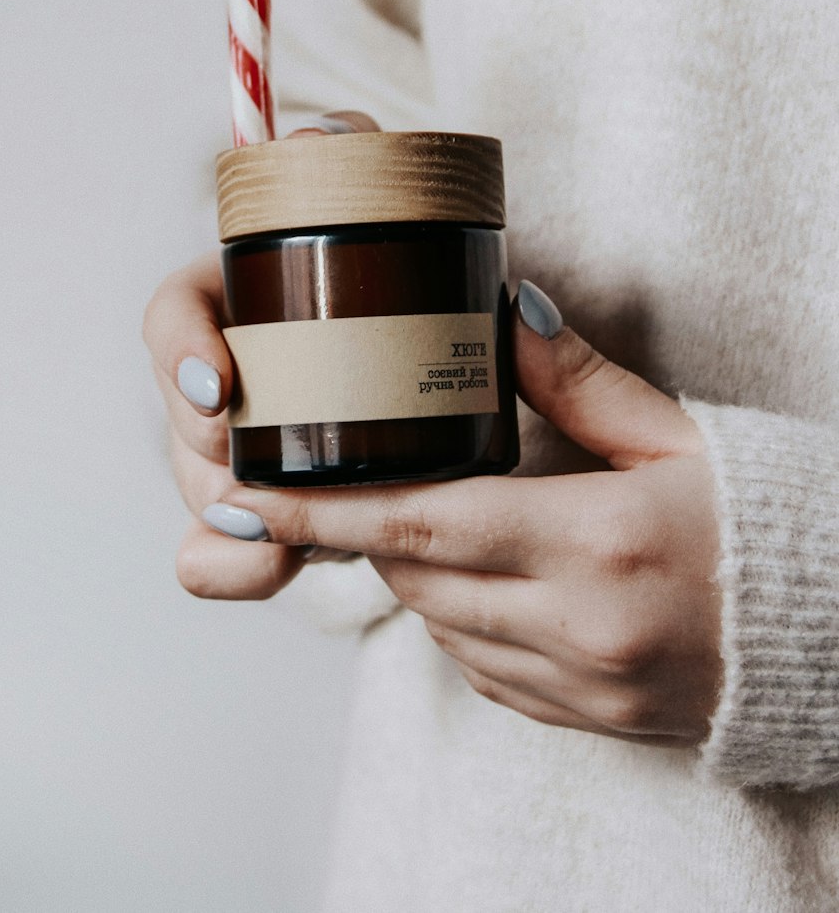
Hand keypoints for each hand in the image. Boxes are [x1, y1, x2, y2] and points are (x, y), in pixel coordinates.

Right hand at [142, 111, 377, 600]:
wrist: (447, 347)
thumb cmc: (399, 255)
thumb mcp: (374, 196)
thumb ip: (346, 154)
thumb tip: (321, 136)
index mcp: (238, 299)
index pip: (175, 313)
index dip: (179, 348)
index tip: (216, 384)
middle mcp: (229, 373)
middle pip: (179, 418)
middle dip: (201, 450)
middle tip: (247, 470)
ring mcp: (247, 445)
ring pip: (198, 488)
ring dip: (219, 518)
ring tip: (263, 536)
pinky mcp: (274, 507)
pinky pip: (225, 551)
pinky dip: (231, 567)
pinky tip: (257, 569)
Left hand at [202, 281, 723, 744]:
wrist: (828, 633)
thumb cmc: (760, 521)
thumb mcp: (677, 436)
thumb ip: (581, 380)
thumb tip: (511, 311)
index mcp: (596, 544)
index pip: (420, 526)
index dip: (322, 511)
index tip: (249, 494)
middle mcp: (578, 628)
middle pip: (415, 575)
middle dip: (375, 527)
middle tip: (367, 473)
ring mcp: (582, 687)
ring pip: (441, 626)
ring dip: (419, 572)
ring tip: (448, 516)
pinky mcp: (589, 719)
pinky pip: (483, 671)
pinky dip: (464, 621)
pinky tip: (496, 577)